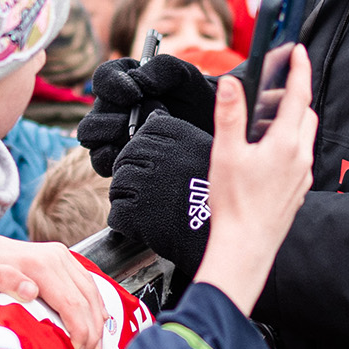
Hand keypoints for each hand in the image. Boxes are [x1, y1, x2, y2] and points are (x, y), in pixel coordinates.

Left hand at [0, 232, 106, 348]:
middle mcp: (56, 258)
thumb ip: (6, 280)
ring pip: (91, 291)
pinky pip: (87, 281)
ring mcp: (62, 256)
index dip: (80, 332)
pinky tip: (99, 319)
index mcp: (40, 265)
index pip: (71, 304)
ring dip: (97, 320)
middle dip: (92, 332)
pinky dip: (95, 303)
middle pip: (86, 300)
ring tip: (96, 346)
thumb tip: (31, 291)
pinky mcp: (62, 257)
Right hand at [78, 55, 217, 175]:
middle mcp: (111, 107)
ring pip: (89, 136)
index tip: (135, 94)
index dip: (113, 85)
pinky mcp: (118, 157)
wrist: (209, 126)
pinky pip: (100, 161)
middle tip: (137, 121)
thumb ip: (162, 68)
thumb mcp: (185, 75)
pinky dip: (111, 159)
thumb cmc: (194, 96)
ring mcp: (111, 134)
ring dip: (109, 137)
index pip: (103, 77)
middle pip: (92, 107)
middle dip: (112, 118)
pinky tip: (134, 155)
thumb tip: (139, 81)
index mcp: (123, 80)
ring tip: (136, 137)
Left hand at [106, 112, 213, 283]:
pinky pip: (117, 213)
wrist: (231, 233)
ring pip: (118, 184)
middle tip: (147, 187)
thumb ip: (180, 136)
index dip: (146, 146)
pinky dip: (124, 220)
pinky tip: (141, 222)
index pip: (147, 130)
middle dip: (132, 170)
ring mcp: (145, 184)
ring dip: (126, 195)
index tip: (154, 159)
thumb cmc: (227, 195)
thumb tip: (153, 116)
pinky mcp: (136, 213)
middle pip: (127, 156)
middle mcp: (160, 156)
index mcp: (179, 137)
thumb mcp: (214, 151)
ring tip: (144, 205)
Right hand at [192, 45, 315, 314]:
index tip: (297, 51)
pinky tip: (265, 155)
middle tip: (271, 89)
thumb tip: (233, 85)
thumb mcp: (226, 153)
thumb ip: (230, 115)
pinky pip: (299, 158)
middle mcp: (301, 157)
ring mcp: (302, 176)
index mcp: (285, 143)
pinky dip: (287, 145)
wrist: (245, 247)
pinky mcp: (298, 191)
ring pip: (303, 136)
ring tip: (262, 123)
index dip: (299, 69)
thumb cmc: (235, 204)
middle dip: (292, 95)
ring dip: (289, 121)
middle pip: (305, 113)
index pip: (299, 95)